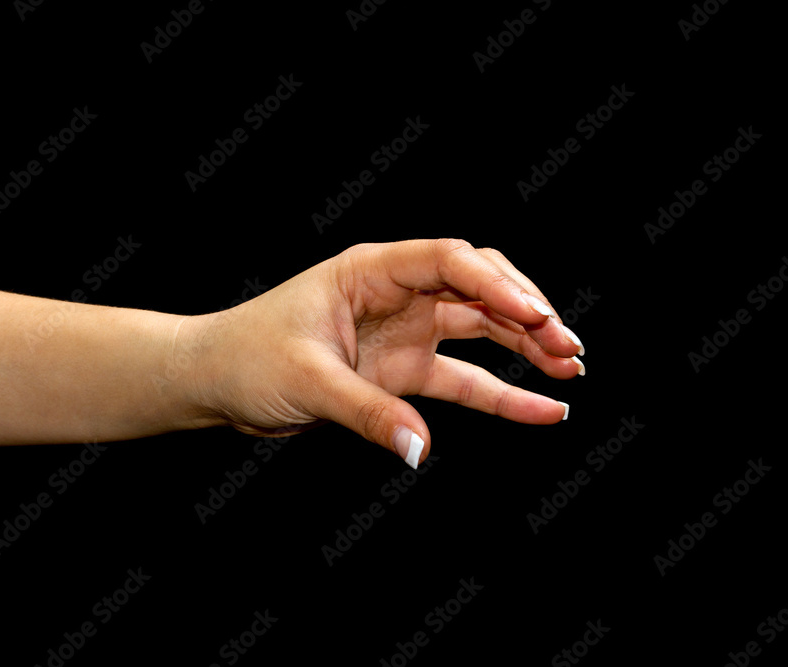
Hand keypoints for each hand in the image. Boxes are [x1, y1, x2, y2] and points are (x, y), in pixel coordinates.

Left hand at [184, 239, 584, 467]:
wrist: (217, 380)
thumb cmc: (247, 359)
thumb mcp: (307, 382)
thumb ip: (368, 413)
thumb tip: (422, 449)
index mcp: (370, 271)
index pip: (449, 261)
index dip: (498, 287)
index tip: (538, 318)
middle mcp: (395, 293)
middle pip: (478, 288)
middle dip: (527, 312)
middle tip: (567, 345)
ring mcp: (403, 331)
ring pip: (481, 329)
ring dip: (527, 346)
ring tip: (571, 369)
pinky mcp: (402, 370)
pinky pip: (464, 378)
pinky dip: (503, 392)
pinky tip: (543, 409)